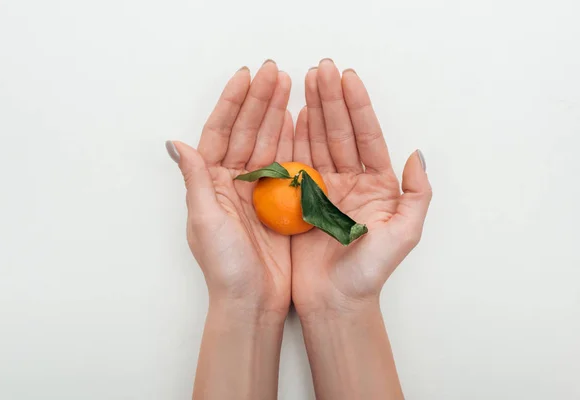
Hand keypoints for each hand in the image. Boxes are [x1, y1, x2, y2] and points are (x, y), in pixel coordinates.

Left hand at [167, 61, 292, 320]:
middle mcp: (233, 182)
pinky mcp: (280, 203)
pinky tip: (298, 120)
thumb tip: (175, 143)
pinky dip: (293, 141)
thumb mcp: (206, 221)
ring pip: (268, 142)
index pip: (221, 133)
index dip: (232, 104)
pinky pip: (288, 164)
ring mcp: (258, 191)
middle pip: (247, 131)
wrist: (252, 301)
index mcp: (212, 183)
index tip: (245, 77)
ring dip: (277, 113)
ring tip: (289, 85)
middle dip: (260, 100)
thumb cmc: (224, 267)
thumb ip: (196, 180)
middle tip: (275, 71)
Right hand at [292, 59, 431, 317]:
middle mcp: (351, 182)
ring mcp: (324, 188)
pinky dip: (292, 139)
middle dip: (330, 99)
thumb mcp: (405, 234)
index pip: (367, 136)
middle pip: (340, 132)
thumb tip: (417, 155)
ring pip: (317, 142)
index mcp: (378, 185)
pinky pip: (296, 163)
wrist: (335, 300)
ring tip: (303, 82)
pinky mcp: (300, 200)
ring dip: (311, 112)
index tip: (347, 78)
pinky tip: (289, 117)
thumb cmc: (370, 272)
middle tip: (320, 69)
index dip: (357, 106)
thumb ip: (416, 194)